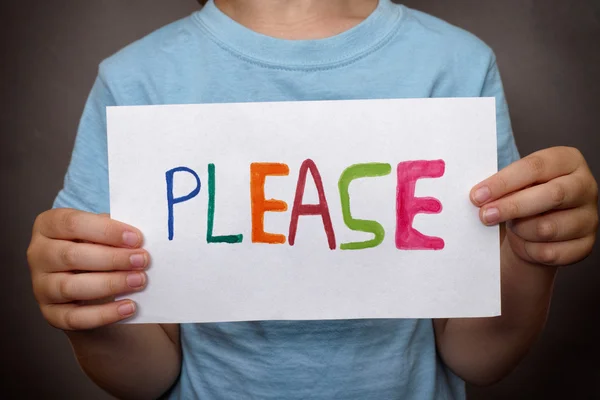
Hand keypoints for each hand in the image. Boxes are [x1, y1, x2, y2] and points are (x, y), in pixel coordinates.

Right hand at [27, 209, 148, 329]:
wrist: (87, 276)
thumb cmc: (96, 244)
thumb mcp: (101, 230)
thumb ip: (113, 230)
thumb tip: (137, 239)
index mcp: (48, 225)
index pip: (73, 223)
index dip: (107, 231)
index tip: (136, 238)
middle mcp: (38, 255)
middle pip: (71, 256)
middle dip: (112, 259)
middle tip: (142, 260)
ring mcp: (41, 286)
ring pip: (71, 287)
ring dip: (110, 284)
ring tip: (139, 280)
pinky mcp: (50, 313)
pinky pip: (75, 318)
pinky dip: (104, 314)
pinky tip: (129, 306)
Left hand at [470, 147, 597, 265]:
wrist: (534, 232)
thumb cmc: (522, 199)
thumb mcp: (514, 185)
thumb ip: (502, 184)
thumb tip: (479, 194)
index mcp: (567, 161)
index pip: (535, 167)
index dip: (504, 182)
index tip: (477, 195)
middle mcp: (585, 186)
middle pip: (551, 195)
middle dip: (512, 207)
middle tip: (484, 215)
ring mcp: (589, 217)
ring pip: (548, 228)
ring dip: (520, 230)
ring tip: (513, 226)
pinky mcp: (585, 245)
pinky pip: (550, 252)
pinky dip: (529, 250)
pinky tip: (525, 242)